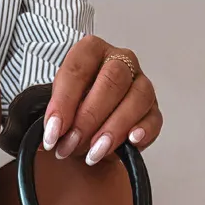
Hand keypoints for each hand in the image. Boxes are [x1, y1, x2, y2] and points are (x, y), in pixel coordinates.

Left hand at [40, 36, 162, 165]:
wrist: (88, 132)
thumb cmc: (73, 114)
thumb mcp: (58, 111)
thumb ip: (54, 120)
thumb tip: (50, 137)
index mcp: (91, 51)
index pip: (78, 68)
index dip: (64, 102)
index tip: (53, 131)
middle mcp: (119, 61)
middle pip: (112, 80)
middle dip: (89, 117)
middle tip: (71, 144)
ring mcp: (140, 83)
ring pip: (136, 98)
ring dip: (114, 128)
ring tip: (94, 153)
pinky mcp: (153, 109)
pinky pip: (154, 118)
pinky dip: (144, 130)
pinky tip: (131, 141)